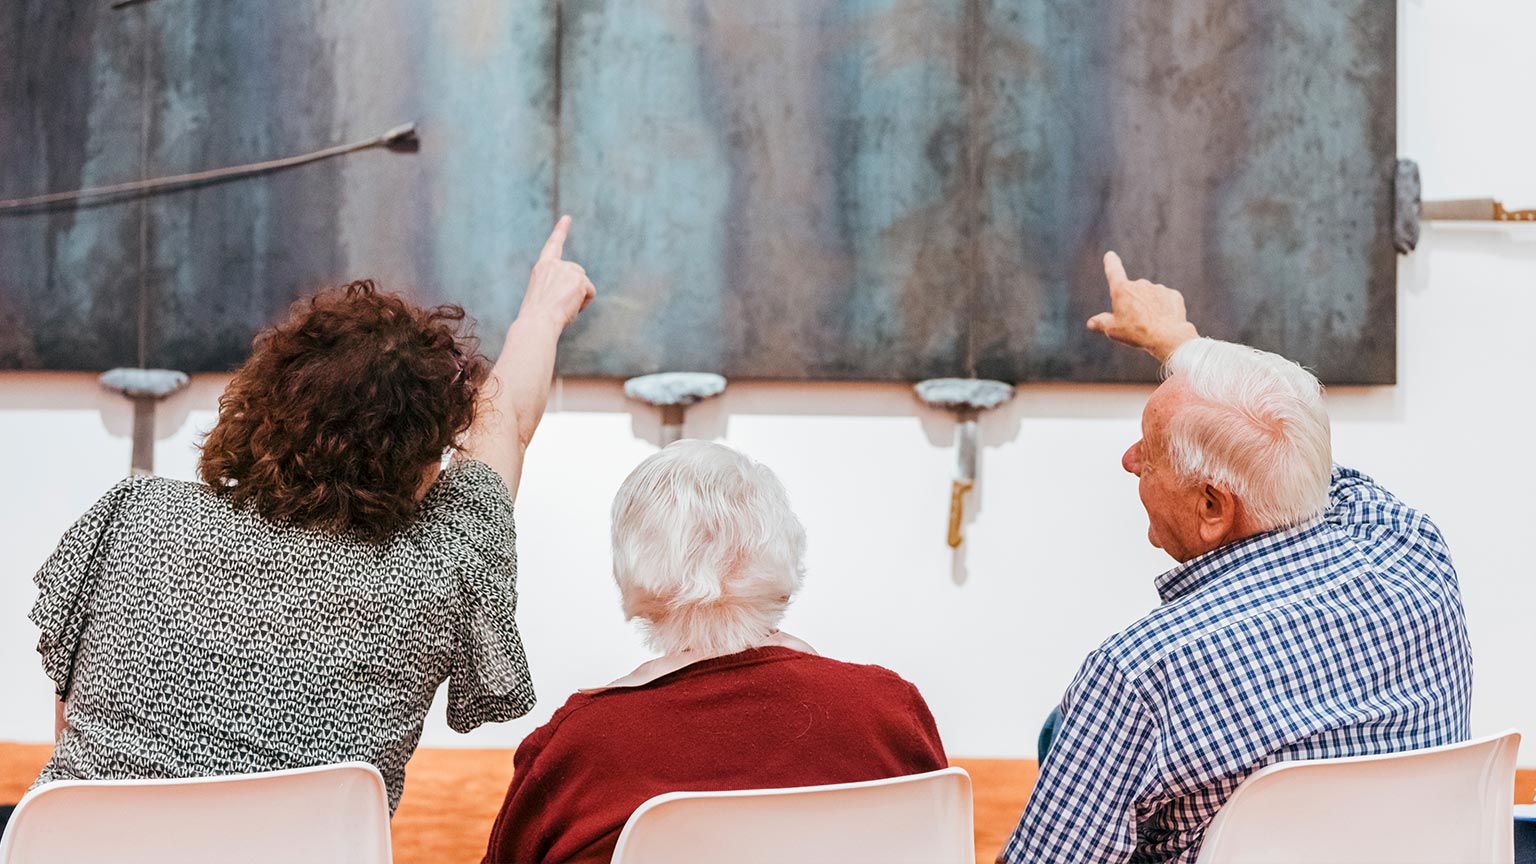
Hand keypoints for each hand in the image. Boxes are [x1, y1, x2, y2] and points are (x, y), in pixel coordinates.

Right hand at [519, 215, 595, 329]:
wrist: (537, 322)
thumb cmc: (537, 316)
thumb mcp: (542, 296)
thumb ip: (556, 285)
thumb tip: (574, 291)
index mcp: (542, 268)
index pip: (553, 246)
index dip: (561, 231)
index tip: (567, 218)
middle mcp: (556, 265)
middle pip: (578, 273)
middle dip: (575, 289)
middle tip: (559, 305)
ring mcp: (568, 270)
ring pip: (584, 285)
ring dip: (578, 298)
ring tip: (562, 307)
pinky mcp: (580, 279)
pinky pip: (590, 293)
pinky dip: (584, 303)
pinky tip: (570, 307)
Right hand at [1087, 251, 1198, 362]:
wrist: (1167, 336)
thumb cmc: (1136, 332)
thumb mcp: (1112, 330)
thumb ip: (1100, 323)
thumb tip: (1091, 323)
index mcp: (1122, 290)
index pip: (1114, 271)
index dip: (1111, 263)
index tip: (1110, 255)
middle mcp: (1140, 284)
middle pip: (1134, 293)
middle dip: (1134, 304)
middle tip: (1135, 323)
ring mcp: (1158, 288)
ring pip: (1151, 297)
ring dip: (1149, 307)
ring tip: (1151, 325)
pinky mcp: (1173, 295)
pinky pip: (1165, 301)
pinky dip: (1164, 310)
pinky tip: (1164, 322)